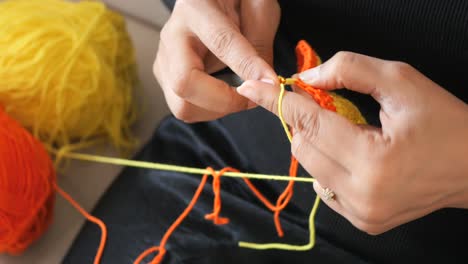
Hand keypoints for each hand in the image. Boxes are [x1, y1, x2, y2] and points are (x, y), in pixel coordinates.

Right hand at [154, 0, 279, 121]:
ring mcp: (164, 59)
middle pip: (184, 83)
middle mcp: (172, 35)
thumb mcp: (257, 7)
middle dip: (223, 100)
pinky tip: (225, 95)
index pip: (220, 43)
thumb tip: (263, 82)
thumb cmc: (235, 2)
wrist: (213, 2)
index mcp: (195, 8)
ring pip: (182, 105)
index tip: (270, 83)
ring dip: (217, 109)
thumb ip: (260, 42)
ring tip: (240, 95)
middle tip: (252, 97)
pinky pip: (186, 108)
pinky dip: (210, 110)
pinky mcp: (165, 77)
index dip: (246, 67)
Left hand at [237, 52, 467, 234]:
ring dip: (317, 143)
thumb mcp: (402, 82)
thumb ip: (351, 70)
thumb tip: (306, 77)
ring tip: (351, 132)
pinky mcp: (362, 222)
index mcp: (373, 160)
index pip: (309, 123)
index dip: (277, 100)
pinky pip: (323, 187)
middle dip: (304, 121)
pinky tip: (354, 156)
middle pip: (302, 147)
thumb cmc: (445, 122)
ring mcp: (361, 214)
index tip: (252, 86)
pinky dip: (327, 166)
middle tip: (325, 105)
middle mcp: (361, 194)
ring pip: (309, 168)